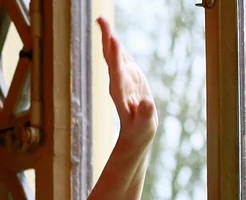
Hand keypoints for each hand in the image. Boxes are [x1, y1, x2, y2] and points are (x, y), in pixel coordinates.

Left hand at [97, 17, 156, 151]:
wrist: (136, 133)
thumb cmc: (139, 131)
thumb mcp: (143, 125)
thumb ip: (144, 113)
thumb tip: (146, 103)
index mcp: (120, 91)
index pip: (117, 70)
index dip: (116, 55)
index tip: (113, 39)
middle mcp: (118, 81)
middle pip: (111, 57)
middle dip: (107, 38)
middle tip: (100, 19)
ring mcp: (123, 78)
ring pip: (114, 54)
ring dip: (108, 37)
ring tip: (101, 20)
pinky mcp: (129, 78)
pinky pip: (122, 58)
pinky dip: (117, 46)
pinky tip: (112, 36)